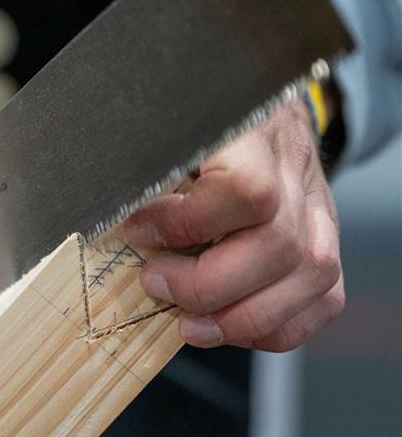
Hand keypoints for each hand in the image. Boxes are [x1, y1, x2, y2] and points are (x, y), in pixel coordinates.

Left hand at [124, 101, 344, 351]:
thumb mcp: (165, 127)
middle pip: (277, 246)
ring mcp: (321, 211)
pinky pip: (323, 301)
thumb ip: (143, 164)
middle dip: (206, 285)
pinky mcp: (327, 244)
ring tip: (187, 323)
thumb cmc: (196, 122)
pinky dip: (274, 327)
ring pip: (308, 278)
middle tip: (155, 284)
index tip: (139, 231)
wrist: (258, 108)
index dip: (187, 223)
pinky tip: (228, 324)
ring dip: (240, 318)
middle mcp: (297, 172)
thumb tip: (109, 212)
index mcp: (253, 132)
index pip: (245, 190)